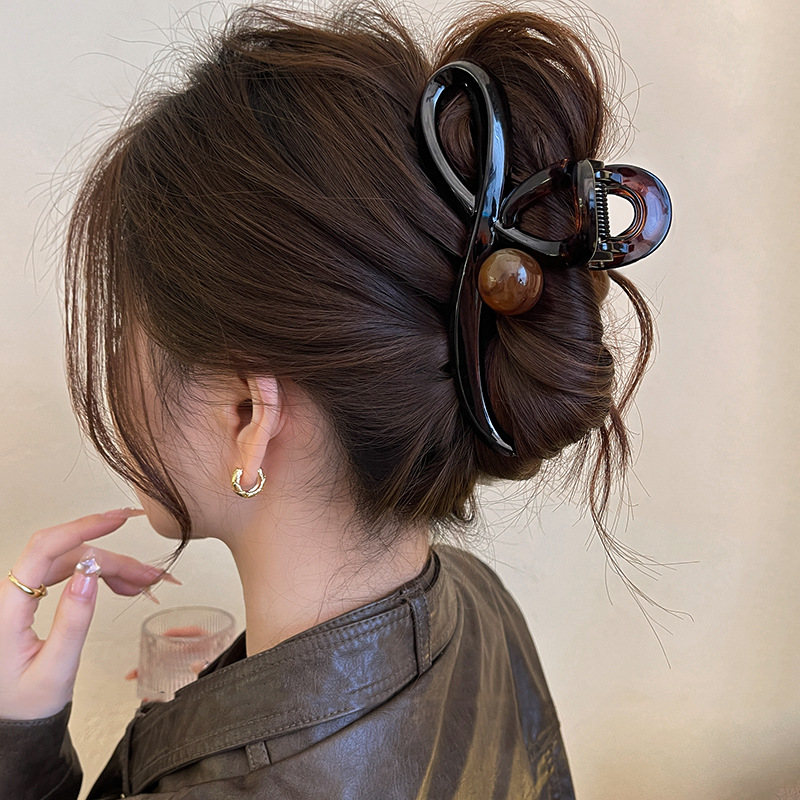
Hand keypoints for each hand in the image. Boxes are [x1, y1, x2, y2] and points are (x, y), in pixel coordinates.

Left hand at [0, 509, 180, 720]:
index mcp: (8, 609)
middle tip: (146, 574)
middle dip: (111, 558)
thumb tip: (88, 575)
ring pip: (73, 562)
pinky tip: (122, 586)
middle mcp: (13, 595)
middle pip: (68, 555)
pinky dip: (101, 576)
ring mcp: (24, 594)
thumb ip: (72, 621)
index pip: (44, 549)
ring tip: (142, 583)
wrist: (15, 723)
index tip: (114, 521)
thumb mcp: (54, 670)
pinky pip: (71, 573)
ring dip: (111, 568)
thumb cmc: (27, 704)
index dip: (81, 528)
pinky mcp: (35, 598)